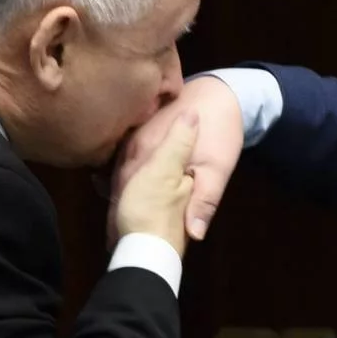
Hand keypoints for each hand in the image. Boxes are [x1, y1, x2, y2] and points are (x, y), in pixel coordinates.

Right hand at [114, 76, 245, 243]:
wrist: (219, 96)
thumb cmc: (221, 135)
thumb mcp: (216, 172)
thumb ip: (203, 202)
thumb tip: (195, 234)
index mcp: (147, 153)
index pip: (122, 193)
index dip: (121, 220)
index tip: (121, 241)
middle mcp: (133, 144)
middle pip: (116, 183)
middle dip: (117, 210)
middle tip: (119, 236)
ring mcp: (133, 138)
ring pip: (116, 172)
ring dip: (118, 194)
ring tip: (121, 221)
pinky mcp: (137, 135)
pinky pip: (121, 160)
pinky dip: (123, 178)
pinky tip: (129, 194)